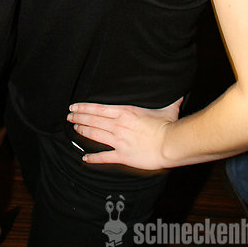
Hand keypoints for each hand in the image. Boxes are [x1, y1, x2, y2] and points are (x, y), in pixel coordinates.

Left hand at [67, 97, 182, 169]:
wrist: (170, 144)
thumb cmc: (168, 125)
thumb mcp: (166, 107)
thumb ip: (169, 98)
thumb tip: (178, 89)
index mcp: (125, 112)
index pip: (98, 108)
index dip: (84, 107)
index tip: (74, 106)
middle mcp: (118, 125)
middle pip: (93, 120)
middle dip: (79, 118)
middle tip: (69, 117)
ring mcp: (119, 141)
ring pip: (95, 135)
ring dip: (83, 131)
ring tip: (74, 129)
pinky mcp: (123, 156)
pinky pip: (104, 157)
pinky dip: (93, 158)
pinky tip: (85, 158)